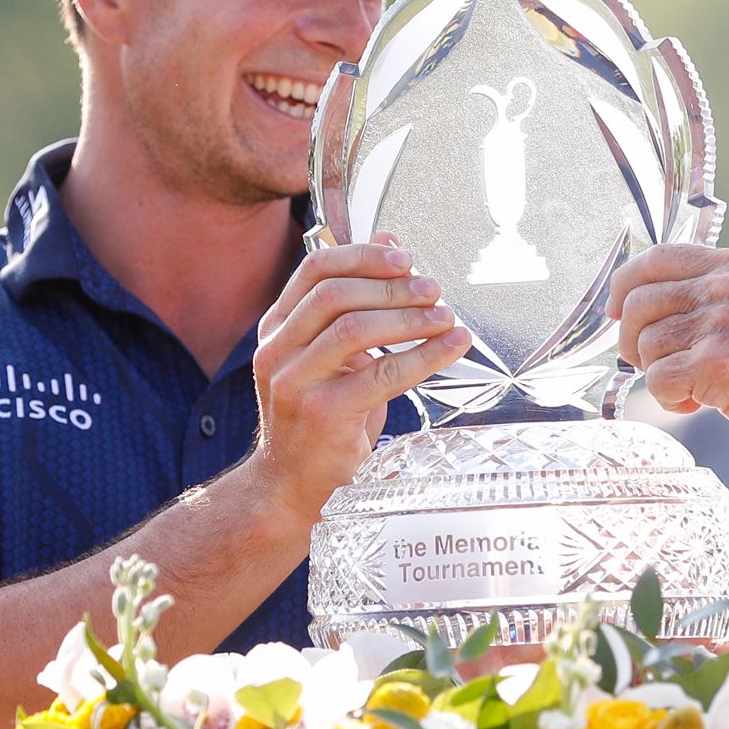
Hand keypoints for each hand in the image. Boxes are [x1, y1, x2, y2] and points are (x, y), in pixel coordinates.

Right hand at [247, 237, 470, 524]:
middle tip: (434, 289)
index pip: (314, 270)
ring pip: (356, 328)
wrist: (291, 484)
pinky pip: (382, 374)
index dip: (363, 256)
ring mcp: (295, 383)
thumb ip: (356, 304)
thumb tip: (390, 245)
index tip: (405, 258)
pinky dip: (425, 355)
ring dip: (410, 318)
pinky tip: (452, 346)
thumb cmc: (319, 417)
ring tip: (446, 317)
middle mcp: (277, 351)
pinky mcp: (323, 413)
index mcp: (277, 329)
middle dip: (393, 286)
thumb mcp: (333, 355)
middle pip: (336, 294)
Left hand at [609, 244, 728, 456]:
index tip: (617, 311)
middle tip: (655, 365)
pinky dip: (670, 400)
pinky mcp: (715, 362)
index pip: (657, 258)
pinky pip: (657, 380)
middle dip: (634, 341)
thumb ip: (715, 294)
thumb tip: (643, 305)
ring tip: (695, 388)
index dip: (625, 285)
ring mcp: (721, 321)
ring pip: (646, 345)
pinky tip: (700, 403)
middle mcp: (728, 284)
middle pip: (639, 302)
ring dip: (659, 374)